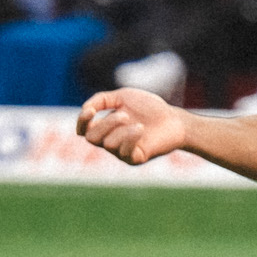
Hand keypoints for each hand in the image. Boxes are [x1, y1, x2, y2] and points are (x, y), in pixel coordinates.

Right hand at [76, 87, 193, 166]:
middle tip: (124, 114)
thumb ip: (102, 99)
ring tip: (138, 123)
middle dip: (106, 124)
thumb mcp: (123, 96)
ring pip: (107, 144)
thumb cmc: (149, 107)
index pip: (83, 130)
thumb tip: (85, 109)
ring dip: (120, 130)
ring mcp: (121, 152)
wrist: (174, 119)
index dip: (82, 121)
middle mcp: (110, 141)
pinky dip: (130, 138)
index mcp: (105, 127)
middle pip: (92, 138)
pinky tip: (141, 129)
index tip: (91, 111)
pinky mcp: (134, 159)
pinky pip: (123, 152)